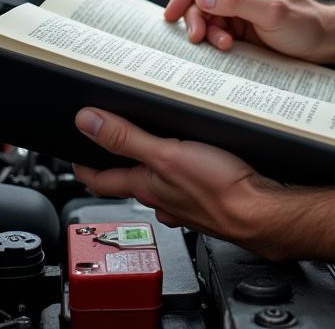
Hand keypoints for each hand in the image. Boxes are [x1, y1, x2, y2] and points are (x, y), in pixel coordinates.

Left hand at [73, 107, 265, 237]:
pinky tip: (194, 157)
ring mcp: (183, 201)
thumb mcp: (167, 155)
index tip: (73, 152)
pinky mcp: (206, 198)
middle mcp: (160, 197)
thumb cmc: (219, 190)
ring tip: (156, 140)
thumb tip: (87, 122)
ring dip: (152, 163)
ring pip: (158, 181)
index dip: (83, 165)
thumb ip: (126, 138)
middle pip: (129, 179)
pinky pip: (184, 182)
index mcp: (145, 186)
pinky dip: (181, 169)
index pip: (101, 179)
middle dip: (119, 160)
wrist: (261, 212)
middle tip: (113, 137)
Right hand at [163, 0, 334, 67]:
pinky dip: (216, 40)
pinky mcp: (242, 24)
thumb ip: (237, 3)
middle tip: (198, 38)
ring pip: (208, 15)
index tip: (172, 13)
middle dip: (197, 17)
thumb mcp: (272, 12)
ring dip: (209, 32)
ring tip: (223, 45)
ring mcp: (242, 5)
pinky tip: (226, 48)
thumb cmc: (306, 24)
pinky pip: (218, 29)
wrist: (324, 45)